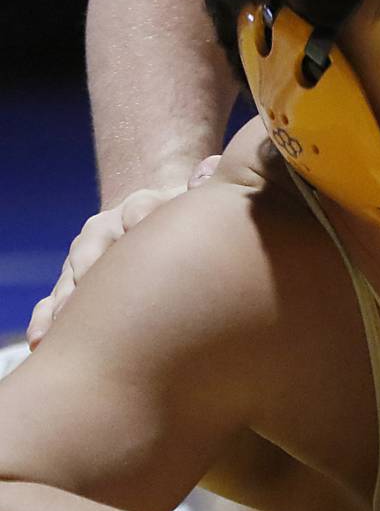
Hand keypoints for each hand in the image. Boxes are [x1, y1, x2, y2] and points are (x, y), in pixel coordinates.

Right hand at [26, 156, 218, 346]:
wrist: (155, 219)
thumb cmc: (185, 218)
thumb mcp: (197, 198)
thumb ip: (203, 183)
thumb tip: (208, 168)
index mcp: (143, 207)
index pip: (141, 207)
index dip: (141, 216)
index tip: (140, 226)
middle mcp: (108, 229)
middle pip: (96, 242)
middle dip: (93, 262)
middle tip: (91, 281)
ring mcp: (88, 257)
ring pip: (72, 276)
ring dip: (65, 300)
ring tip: (61, 322)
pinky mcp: (77, 285)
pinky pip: (57, 302)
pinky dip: (48, 320)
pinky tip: (40, 341)